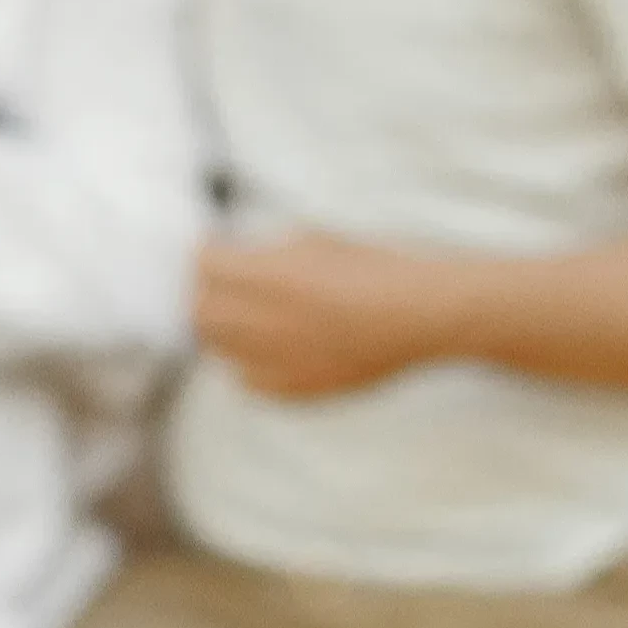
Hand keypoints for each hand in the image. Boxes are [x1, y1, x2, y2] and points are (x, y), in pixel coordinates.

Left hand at [192, 232, 455, 400]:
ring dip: (223, 328)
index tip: (211, 249)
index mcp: (275, 276)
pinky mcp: (296, 390)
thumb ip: (270, 252)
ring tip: (244, 314)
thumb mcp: (318, 238)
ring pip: (219, 348)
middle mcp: (270, 322)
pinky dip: (247, 362)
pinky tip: (268, 346)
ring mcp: (281, 361)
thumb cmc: (378, 267)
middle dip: (206, 292)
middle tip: (221, 283)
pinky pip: (247, 380)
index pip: (206, 265)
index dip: (206, 254)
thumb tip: (236, 257)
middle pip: (202, 310)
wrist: (424, 315)